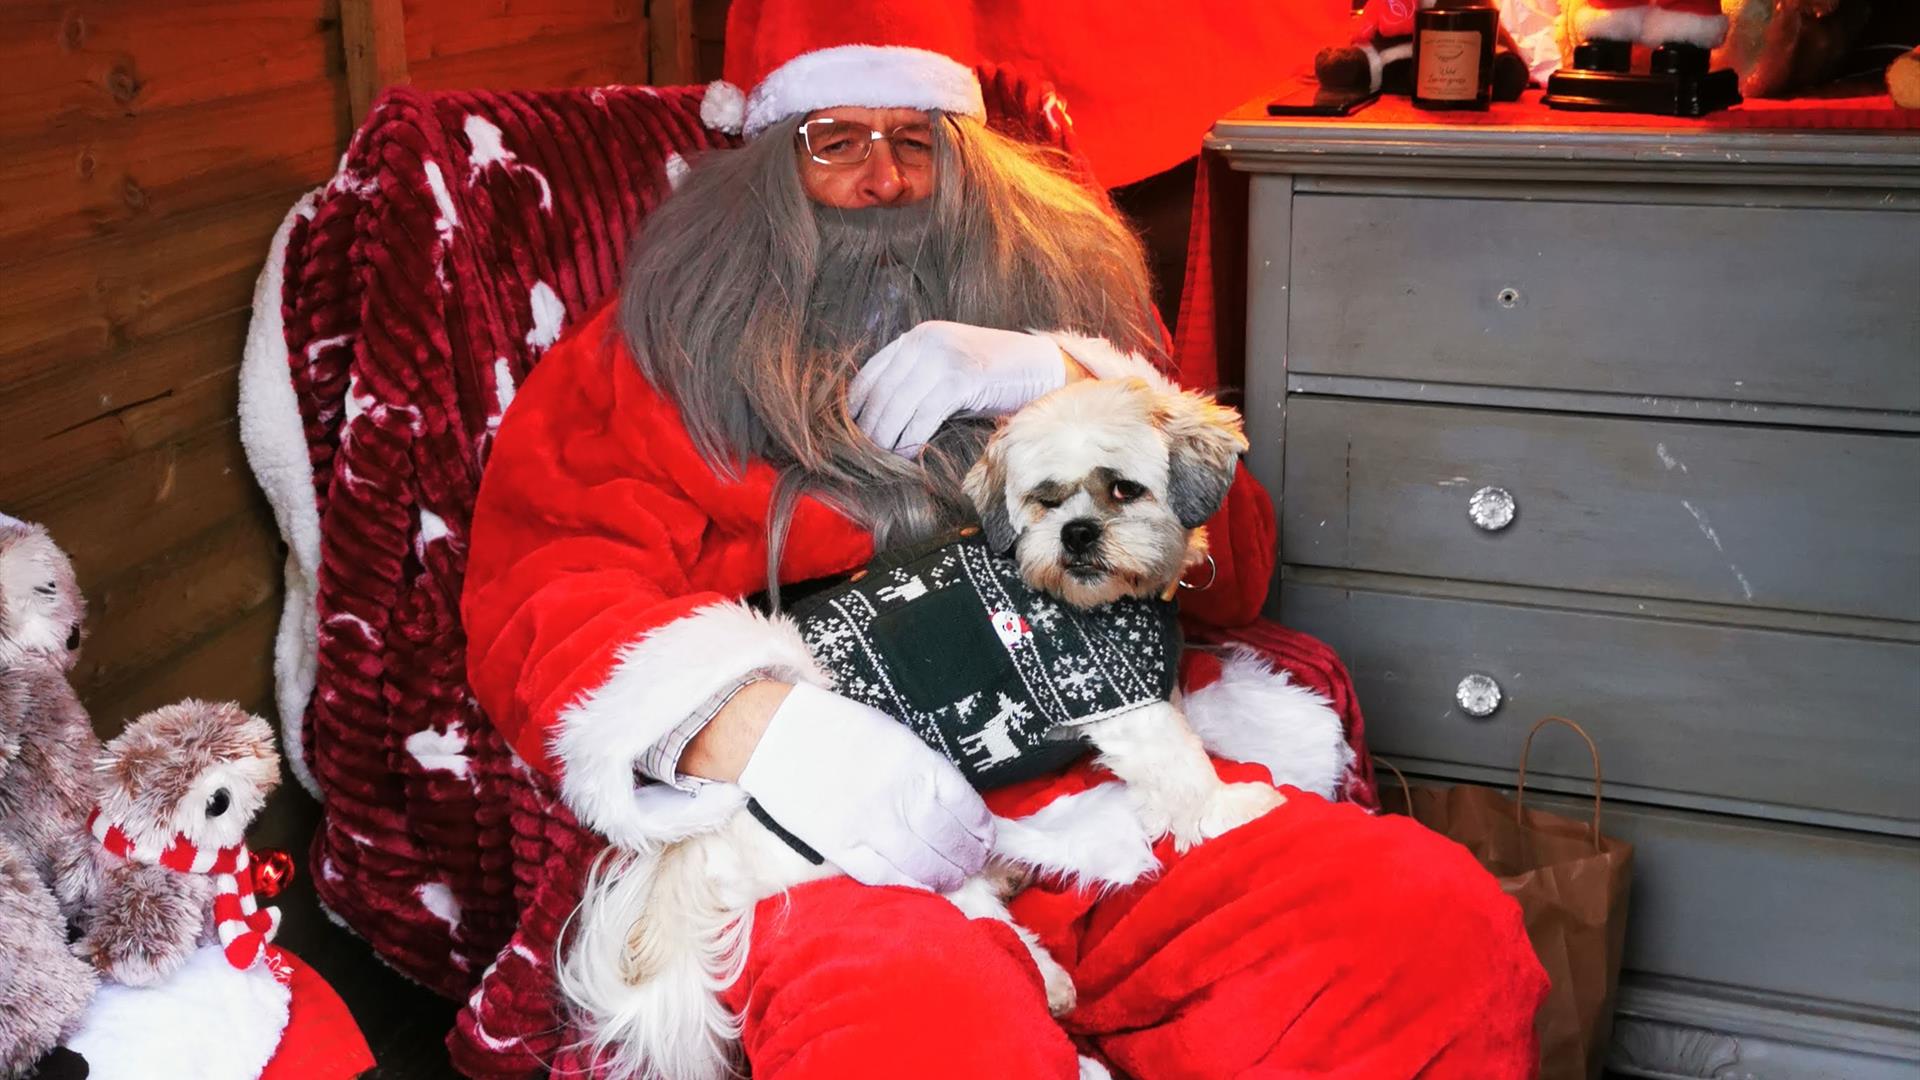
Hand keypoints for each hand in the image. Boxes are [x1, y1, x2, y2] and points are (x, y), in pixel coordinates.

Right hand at [736, 682, 993, 891]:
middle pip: (949, 842)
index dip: (981, 831)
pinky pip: (883, 875)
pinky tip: (916, 884)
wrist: (775, 734)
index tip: (984, 839)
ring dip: (943, 878)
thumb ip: (923, 772)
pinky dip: (905, 884)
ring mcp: (870, 824)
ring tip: (950, 880)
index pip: (966, 808)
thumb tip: (951, 807)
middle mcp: (899, 796)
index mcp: (917, 763)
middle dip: (967, 859)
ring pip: (922, 866)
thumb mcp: (894, 736)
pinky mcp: (840, 846)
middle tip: (971, 866)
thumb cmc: (836, 729)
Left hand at [849, 321, 1068, 456]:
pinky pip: (924, 415)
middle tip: (862, 457)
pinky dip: (911, 439)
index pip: (870, 374)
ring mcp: (944, 357)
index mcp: (917, 337)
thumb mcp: (948, 372)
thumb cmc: (994, 379)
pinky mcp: (961, 377)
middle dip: (869, 429)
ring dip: (886, 439)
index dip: (855, 408)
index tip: (849, 436)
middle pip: (880, 393)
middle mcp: (925, 341)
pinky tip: (908, 455)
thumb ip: (916, 384)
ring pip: (897, 406)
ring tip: (882, 461)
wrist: (1043, 369)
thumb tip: (879, 420)